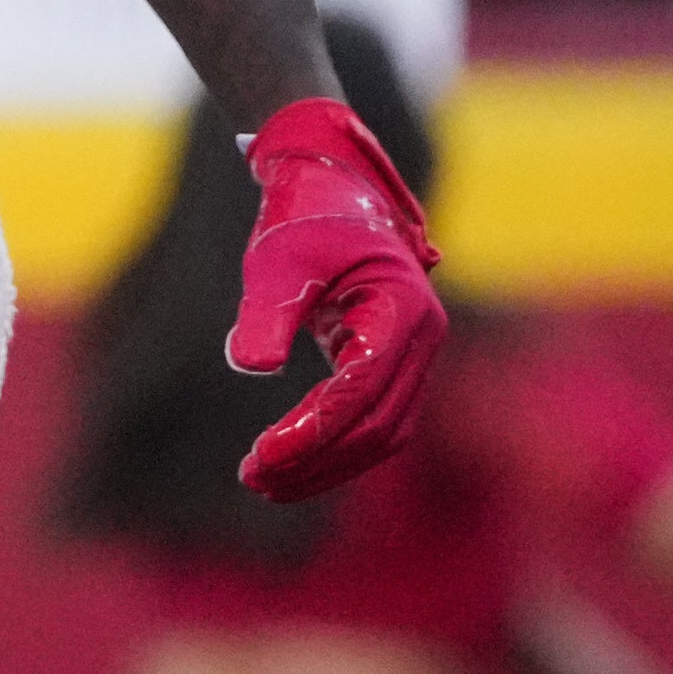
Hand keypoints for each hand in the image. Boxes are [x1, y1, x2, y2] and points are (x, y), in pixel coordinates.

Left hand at [229, 96, 444, 499]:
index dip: (314, 430)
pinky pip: (375, 418)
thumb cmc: (303, 220)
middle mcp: (422, 339)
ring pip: (383, 431)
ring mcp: (415, 354)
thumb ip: (266, 312)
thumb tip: (249, 366)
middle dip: (318, 459)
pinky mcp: (394, 362)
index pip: (363, 390)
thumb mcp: (278, 260)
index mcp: (403, 310)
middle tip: (255, 480)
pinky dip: (336, 446)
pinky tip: (291, 462)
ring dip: (328, 462)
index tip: (261, 456)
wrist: (331, 189)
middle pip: (379, 424)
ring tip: (265, 484)